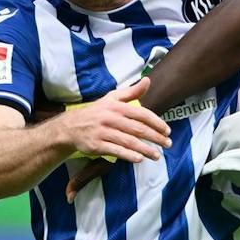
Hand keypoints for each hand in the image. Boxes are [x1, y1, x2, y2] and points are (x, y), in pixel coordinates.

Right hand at [62, 77, 160, 200]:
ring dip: (145, 149)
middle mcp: (110, 118)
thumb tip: (148, 80)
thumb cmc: (97, 112)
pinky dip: (128, 155)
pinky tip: (139, 159)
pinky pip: (115, 151)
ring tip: (157, 155)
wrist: (71, 127)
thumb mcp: (112, 98)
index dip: (156, 123)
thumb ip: (132, 92)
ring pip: (128, 142)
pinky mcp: (96, 145)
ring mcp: (102, 132)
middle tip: (168, 144)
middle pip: (138, 129)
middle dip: (155, 137)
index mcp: (116, 106)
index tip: (167, 131)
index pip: (141, 114)